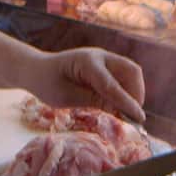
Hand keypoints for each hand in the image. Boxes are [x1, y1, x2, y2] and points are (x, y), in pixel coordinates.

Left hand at [24, 48, 145, 121]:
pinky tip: (121, 106)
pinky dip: (126, 91)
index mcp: (87, 62)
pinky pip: (123, 76)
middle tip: (133, 115)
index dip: (127, 102)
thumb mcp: (67, 98)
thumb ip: (95, 101)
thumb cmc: (47, 83)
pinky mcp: (105, 66)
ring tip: (128, 113)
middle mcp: (100, 56)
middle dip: (136, 93)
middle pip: (131, 71)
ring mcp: (104, 59)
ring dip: (133, 92)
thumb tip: (122, 112)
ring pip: (130, 73)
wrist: (36, 70)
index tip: (139, 118)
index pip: (113, 84)